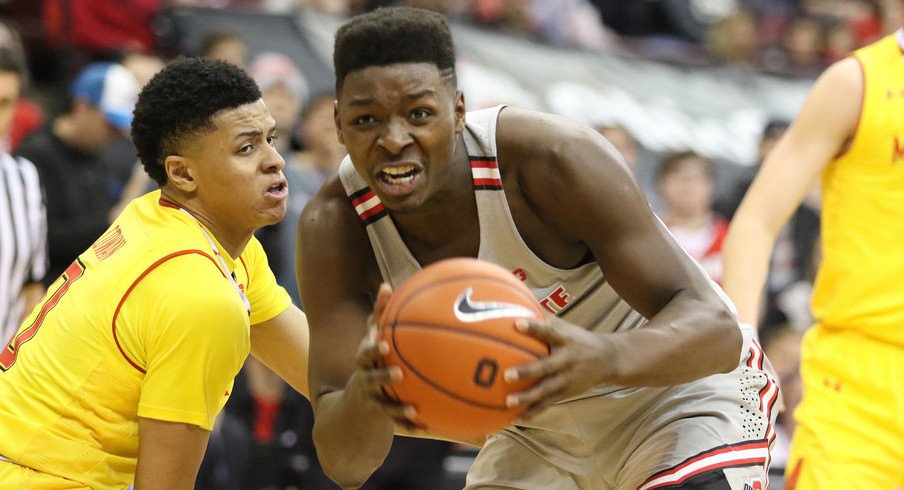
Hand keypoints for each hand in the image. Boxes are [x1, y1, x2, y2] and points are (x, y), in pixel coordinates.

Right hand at [347, 283, 422, 431]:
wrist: (354, 405)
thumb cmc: (370, 362)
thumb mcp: (371, 341)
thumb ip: (379, 315)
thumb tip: (386, 286)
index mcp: (364, 362)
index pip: (364, 354)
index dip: (373, 349)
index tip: (384, 345)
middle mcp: (365, 381)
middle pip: (371, 379)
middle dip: (383, 377)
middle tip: (398, 374)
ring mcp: (373, 400)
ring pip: (384, 405)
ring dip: (397, 407)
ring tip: (412, 408)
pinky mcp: (381, 417)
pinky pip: (396, 422)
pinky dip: (409, 425)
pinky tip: (425, 427)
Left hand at [503, 316, 610, 419]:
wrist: (609, 360)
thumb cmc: (578, 339)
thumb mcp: (566, 326)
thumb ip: (544, 318)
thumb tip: (517, 304)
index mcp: (566, 340)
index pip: (549, 331)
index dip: (534, 328)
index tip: (516, 324)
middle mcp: (568, 360)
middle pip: (547, 366)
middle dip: (527, 372)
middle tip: (506, 375)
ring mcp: (568, 379)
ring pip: (547, 390)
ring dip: (527, 397)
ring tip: (508, 402)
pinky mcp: (567, 393)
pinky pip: (548, 404)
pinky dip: (532, 411)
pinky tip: (514, 418)